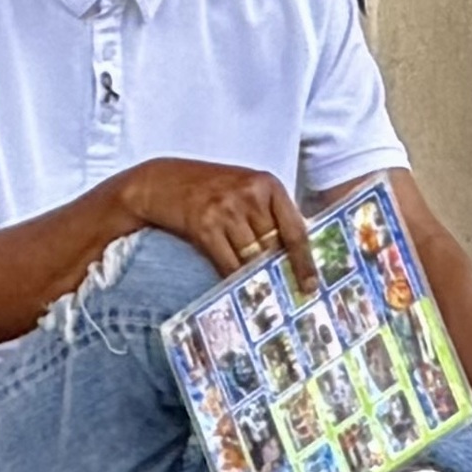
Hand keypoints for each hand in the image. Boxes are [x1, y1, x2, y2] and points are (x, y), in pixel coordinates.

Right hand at [120, 158, 312, 279]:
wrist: (160, 180)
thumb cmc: (208, 186)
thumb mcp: (245, 188)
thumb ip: (269, 211)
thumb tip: (293, 252)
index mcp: (267, 184)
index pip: (295, 228)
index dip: (305, 261)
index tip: (311, 285)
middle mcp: (248, 195)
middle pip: (272, 246)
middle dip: (277, 269)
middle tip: (285, 291)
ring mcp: (225, 210)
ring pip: (251, 257)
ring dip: (255, 276)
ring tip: (259, 290)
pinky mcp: (203, 226)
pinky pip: (227, 262)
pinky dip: (233, 277)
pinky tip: (236, 285)